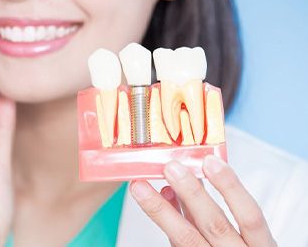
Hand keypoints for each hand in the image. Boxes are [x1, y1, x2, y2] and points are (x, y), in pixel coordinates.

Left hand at [130, 156, 276, 246]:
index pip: (249, 215)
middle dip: (191, 193)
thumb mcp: (241, 236)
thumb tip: (190, 179)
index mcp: (259, 245)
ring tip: (142, 187)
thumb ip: (213, 210)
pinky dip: (165, 224)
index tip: (211, 162)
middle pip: (214, 224)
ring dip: (162, 209)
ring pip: (186, 237)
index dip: (231, 187)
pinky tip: (154, 206)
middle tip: (171, 168)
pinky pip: (176, 245)